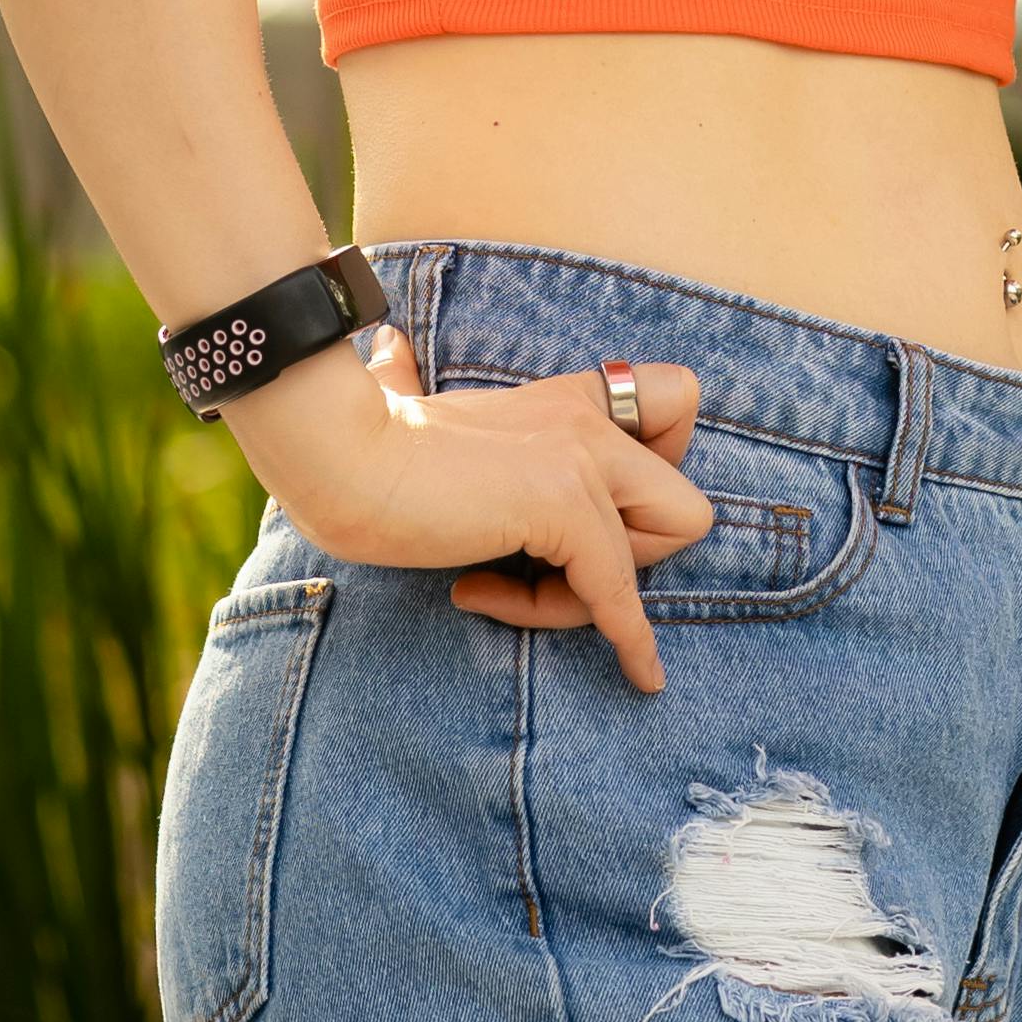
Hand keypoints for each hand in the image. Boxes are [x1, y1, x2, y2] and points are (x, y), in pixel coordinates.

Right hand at [222, 344, 709, 693]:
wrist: (336, 458)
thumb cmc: (363, 448)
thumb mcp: (423, 417)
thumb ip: (420, 389)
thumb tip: (385, 346)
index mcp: (564, 399)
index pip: (677, 398)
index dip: (658, 470)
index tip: (599, 513)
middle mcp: (585, 421)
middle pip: (685, 502)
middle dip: (632, 560)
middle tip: (546, 572)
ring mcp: (580, 460)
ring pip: (652, 555)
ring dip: (584, 602)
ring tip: (492, 591)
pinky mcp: (563, 506)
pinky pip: (618, 594)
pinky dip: (629, 641)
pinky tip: (639, 674)